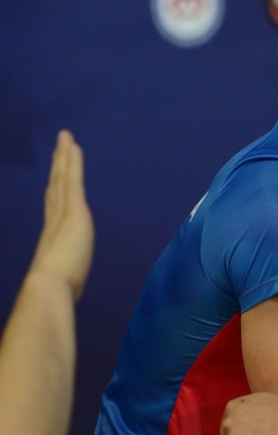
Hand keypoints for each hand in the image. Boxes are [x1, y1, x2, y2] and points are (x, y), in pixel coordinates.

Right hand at [28, 130, 94, 300]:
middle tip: (60, 147)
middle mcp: (55, 221)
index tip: (56, 178)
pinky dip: (72, 162)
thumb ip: (62, 283)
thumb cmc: (53, 293)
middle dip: (58, 167)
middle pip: (56, 187)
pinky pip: (73, 180)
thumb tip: (64, 296)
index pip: (54, 208)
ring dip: (65, 157)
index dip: (55, 191)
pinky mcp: (73, 211)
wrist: (47, 288)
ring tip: (66, 138)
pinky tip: (73, 146)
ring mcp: (63, 214)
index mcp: (52, 238)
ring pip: (63, 178)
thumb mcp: (61, 286)